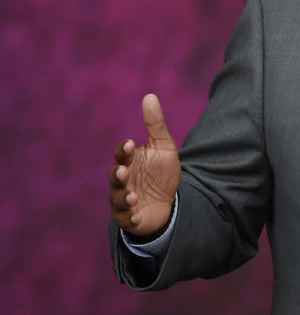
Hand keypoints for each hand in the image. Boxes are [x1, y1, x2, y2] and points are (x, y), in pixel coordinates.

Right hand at [109, 94, 180, 238]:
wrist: (169, 202)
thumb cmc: (161, 172)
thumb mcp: (163, 147)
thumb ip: (155, 124)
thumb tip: (149, 95)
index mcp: (129, 162)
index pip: (122, 154)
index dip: (125, 150)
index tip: (131, 143)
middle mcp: (123, 181)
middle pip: (115, 177)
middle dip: (118, 174)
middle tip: (123, 170)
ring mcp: (124, 200)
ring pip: (118, 198)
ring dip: (123, 196)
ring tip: (132, 195)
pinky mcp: (131, 218)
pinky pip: (126, 218)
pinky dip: (129, 216)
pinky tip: (135, 213)